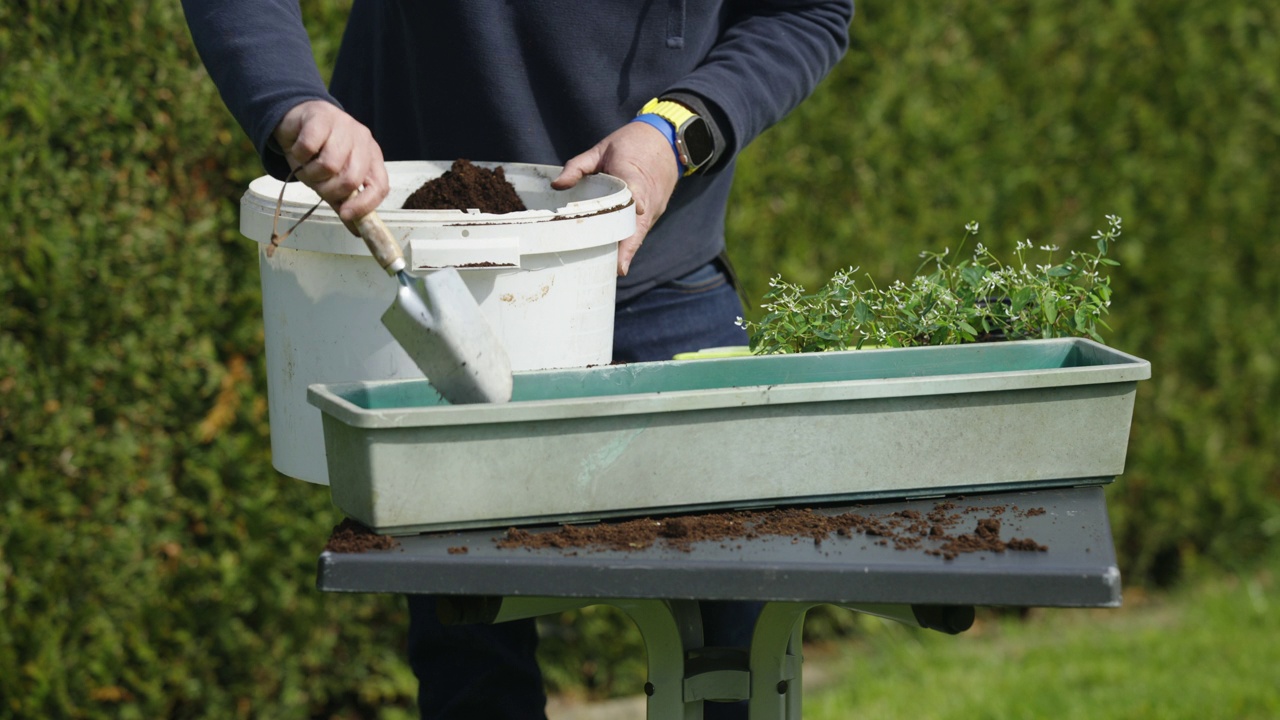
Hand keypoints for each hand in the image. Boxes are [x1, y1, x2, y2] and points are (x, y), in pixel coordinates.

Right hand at [273, 100, 388, 231]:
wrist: (296, 121)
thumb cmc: (317, 153)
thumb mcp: (332, 181)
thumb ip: (345, 203)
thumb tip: (357, 231)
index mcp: (371, 158)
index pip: (379, 186)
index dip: (364, 205)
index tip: (345, 214)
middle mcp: (362, 140)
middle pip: (351, 178)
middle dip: (328, 189)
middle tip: (316, 184)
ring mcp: (344, 125)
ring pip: (328, 165)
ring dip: (311, 172)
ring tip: (306, 165)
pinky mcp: (321, 116)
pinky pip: (308, 147)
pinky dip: (298, 155)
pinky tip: (299, 149)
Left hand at [552, 121, 679, 275]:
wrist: (664, 140)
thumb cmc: (630, 143)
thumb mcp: (600, 149)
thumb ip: (578, 166)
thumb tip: (557, 186)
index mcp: (634, 173)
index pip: (637, 188)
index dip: (637, 200)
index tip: (637, 210)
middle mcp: (649, 194)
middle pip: (640, 223)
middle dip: (629, 246)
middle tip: (617, 268)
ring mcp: (655, 205)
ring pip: (641, 231)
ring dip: (630, 249)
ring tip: (615, 269)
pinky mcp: (655, 211)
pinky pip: (643, 229)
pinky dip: (632, 242)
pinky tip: (618, 257)